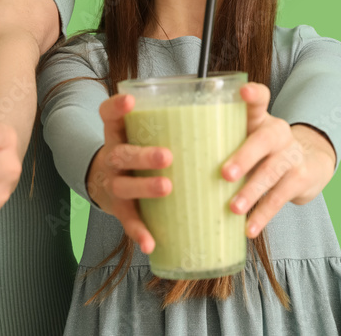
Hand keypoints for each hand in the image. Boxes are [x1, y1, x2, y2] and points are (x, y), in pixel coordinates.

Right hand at [85, 93, 172, 254]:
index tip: (132, 100)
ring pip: (124, 186)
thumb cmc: (140, 151)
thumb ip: (176, 121)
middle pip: (121, 153)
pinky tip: (150, 242)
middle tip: (167, 156)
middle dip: (143, 155)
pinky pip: (128, 221)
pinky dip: (139, 232)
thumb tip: (234, 98)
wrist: (106, 181)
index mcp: (119, 133)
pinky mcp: (120, 208)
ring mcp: (114, 183)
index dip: (117, 107)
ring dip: (144, 187)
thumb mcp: (144, 132)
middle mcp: (113, 156)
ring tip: (166, 188)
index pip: (109, 114)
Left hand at [221, 83, 336, 238]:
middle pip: (264, 140)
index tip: (243, 90)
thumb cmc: (261, 152)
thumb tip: (170, 164)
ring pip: (272, 172)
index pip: (259, 99)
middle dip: (244, 157)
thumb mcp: (244, 139)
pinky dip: (263, 215)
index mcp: (259, 119)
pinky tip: (249, 228)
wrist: (308, 164)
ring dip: (251, 192)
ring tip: (233, 208)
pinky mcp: (300, 179)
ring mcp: (291, 155)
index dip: (252, 94)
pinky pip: (279, 198)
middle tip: (224, 174)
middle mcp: (278, 133)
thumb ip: (217, 142)